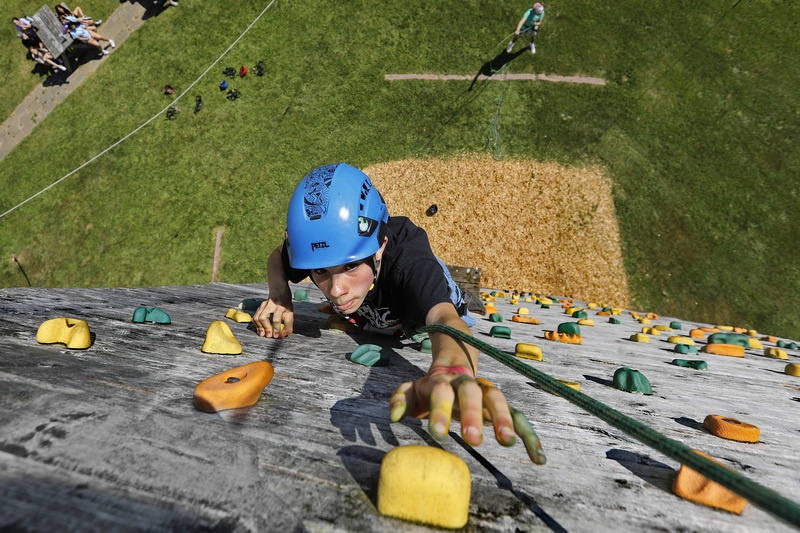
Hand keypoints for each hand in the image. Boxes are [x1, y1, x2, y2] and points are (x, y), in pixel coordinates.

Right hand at [253, 295, 293, 337]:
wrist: (279, 292)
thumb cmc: (285, 305)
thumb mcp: (290, 313)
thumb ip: (288, 324)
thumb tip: (283, 335)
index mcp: (280, 306)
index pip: (276, 319)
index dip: (276, 329)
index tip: (277, 336)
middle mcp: (270, 304)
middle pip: (263, 318)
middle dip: (266, 328)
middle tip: (269, 336)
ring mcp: (263, 305)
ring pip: (257, 317)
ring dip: (259, 327)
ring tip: (263, 334)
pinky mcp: (259, 307)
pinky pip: (255, 317)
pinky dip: (257, 325)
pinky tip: (260, 329)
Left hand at [389, 371, 545, 463]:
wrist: (453, 369)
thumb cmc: (429, 388)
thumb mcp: (411, 390)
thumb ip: (400, 399)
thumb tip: (393, 416)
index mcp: (443, 382)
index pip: (442, 393)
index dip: (440, 412)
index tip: (438, 434)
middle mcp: (468, 384)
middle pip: (473, 394)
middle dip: (473, 415)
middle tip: (473, 440)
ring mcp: (486, 393)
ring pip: (499, 400)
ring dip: (504, 419)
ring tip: (507, 442)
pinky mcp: (501, 407)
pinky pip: (519, 417)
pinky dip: (530, 436)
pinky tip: (538, 457)